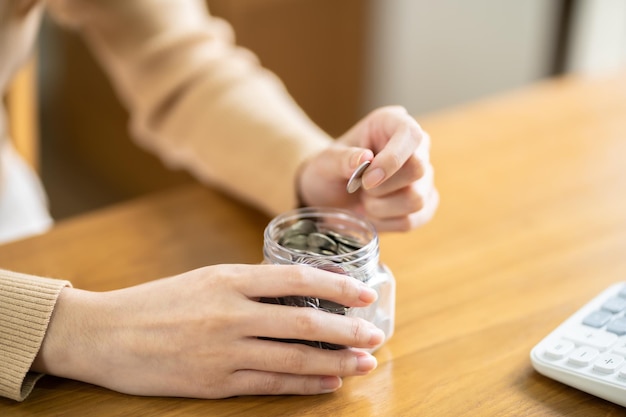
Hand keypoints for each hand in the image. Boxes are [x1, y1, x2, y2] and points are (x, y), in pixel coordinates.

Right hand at [32, 264, 382, 397]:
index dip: (336, 287)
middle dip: (346, 331)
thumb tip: (297, 292)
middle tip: (375, 336)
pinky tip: (328, 383)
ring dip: (334, 362)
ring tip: (363, 363)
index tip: (364, 295)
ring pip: (293, 358)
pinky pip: (270, 384)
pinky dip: (304, 384)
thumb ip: (249, 285)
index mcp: (228, 280)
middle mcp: (230, 313)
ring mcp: (223, 351)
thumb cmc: (157, 302)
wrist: (105, 334)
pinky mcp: (215, 382)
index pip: (296, 278)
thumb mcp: (205, 280)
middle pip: (303, 321)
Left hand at [297, 106, 438, 231]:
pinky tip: (373, 213)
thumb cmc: (329, 171)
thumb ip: (341, 159)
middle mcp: (415, 146)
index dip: (392, 159)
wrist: (329, 195)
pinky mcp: (424, 203)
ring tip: (364, 199)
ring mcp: (423, 176)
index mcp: (392, 123)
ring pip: (417, 199)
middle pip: (418, 169)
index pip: (411, 134)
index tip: (366, 180)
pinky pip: (413, 219)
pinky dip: (386, 222)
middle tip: (359, 187)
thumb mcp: (325, 162)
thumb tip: (365, 158)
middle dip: (382, 188)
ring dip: (381, 207)